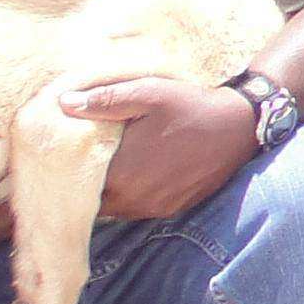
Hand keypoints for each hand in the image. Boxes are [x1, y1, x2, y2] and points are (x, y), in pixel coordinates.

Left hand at [55, 74, 259, 222]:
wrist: (240, 126)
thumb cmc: (191, 106)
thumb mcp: (148, 92)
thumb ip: (104, 100)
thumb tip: (63, 104)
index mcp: (122, 173)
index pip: (78, 182)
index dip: (69, 170)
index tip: (63, 157)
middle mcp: (134, 198)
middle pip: (93, 200)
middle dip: (86, 183)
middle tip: (84, 161)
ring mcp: (154, 207)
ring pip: (114, 208)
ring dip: (109, 191)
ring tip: (110, 167)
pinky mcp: (170, 210)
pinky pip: (137, 209)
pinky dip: (130, 196)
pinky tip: (137, 174)